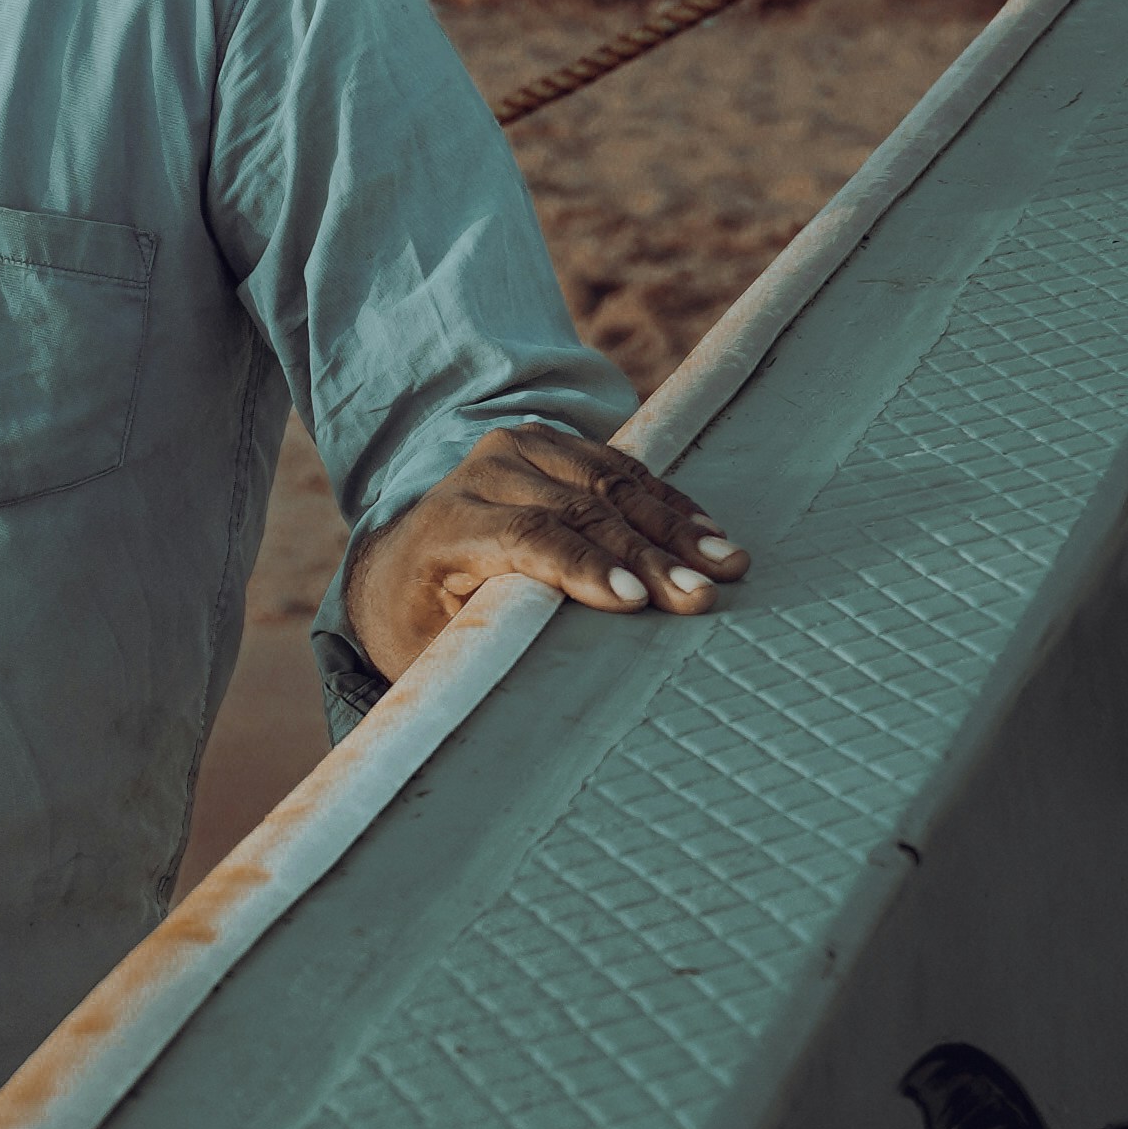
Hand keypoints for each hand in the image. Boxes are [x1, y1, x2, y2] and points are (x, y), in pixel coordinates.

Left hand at [343, 426, 746, 679]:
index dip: (585, 567)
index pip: (527, 538)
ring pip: (612, 483)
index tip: (636, 602)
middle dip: (648, 556)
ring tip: (728, 564)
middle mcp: (483, 474)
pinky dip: (669, 506)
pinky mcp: (556, 445)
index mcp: (446, 526)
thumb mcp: (431, 647)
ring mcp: (522, 450)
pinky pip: (624, 470)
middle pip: (581, 511)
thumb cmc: (419, 621)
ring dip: (674, 528)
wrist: (398, 559)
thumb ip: (484, 649)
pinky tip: (710, 537)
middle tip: (702, 595)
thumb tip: (546, 683)